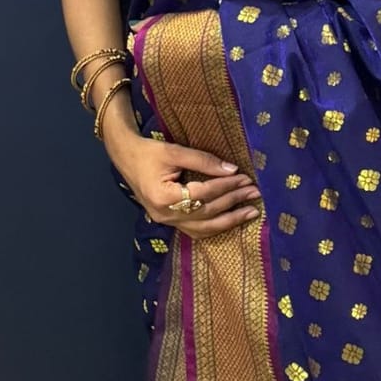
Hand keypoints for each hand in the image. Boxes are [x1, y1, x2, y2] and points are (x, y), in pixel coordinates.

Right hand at [104, 124, 260, 238]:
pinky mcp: (168, 222)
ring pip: (203, 228)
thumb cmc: (148, 151)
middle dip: (233, 202)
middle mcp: (165, 215)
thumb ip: (203, 160)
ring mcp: (166, 222)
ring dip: (229, 220)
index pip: (203, 194)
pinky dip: (214, 226)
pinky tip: (230, 220)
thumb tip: (232, 170)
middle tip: (255, 193)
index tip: (245, 178)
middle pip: (207, 212)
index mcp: (164, 197)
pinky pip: (195, 230)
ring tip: (250, 212)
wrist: (126, 157)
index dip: (226, 186)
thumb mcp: (175, 151)